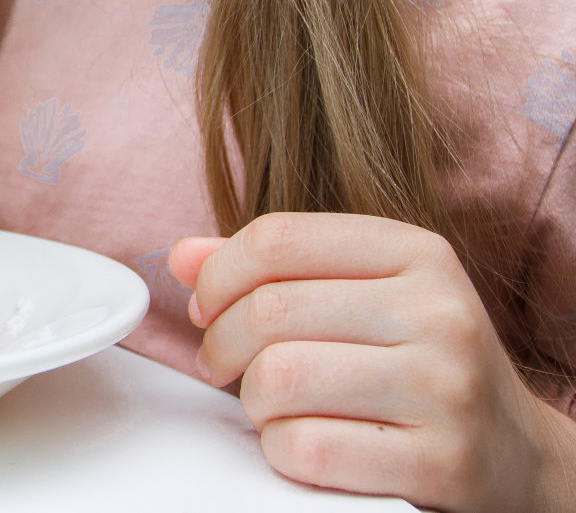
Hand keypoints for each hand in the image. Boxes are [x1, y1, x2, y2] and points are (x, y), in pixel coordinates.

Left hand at [169, 212, 575, 510]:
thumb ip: (272, 268)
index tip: (206, 307)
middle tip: (223, 366)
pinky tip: (305, 445)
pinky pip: (304, 448)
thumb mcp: (362, 293)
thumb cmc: (420, 364)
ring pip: (279, 378)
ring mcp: (444, 388)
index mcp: (416, 253)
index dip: (218, 275)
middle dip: (222, 345)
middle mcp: (438, 312)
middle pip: (268, 309)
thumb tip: (182, 256)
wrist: (518, 456)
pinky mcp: (438, 461)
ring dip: (253, 402)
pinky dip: (281, 450)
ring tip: (272, 406)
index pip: (277, 239)